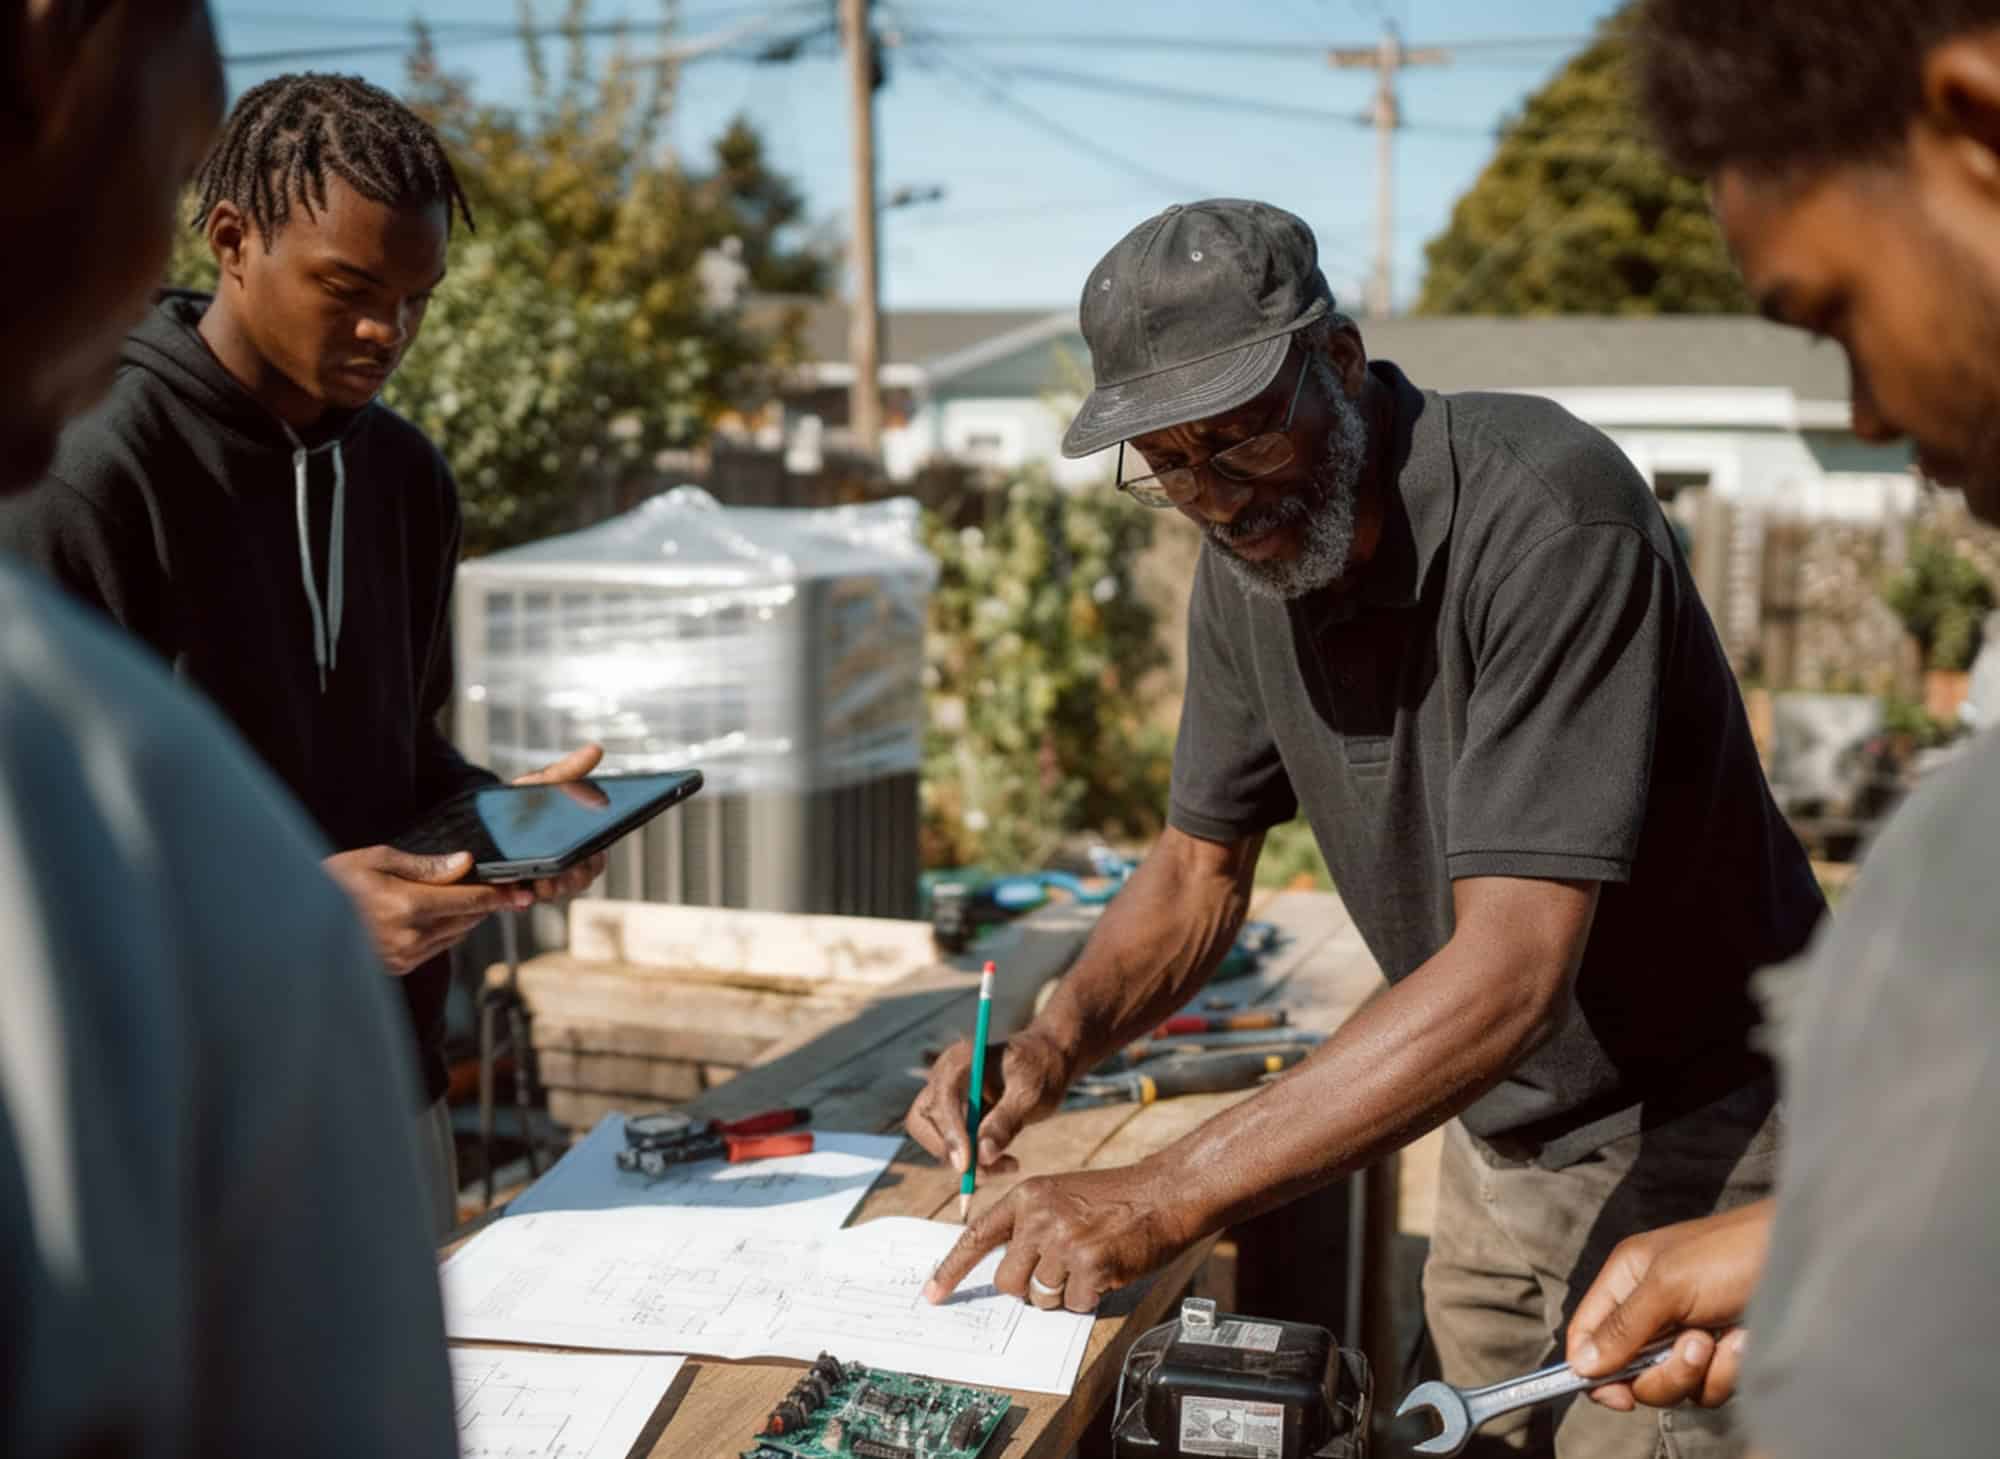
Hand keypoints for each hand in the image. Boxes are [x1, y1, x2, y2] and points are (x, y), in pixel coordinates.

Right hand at [324, 845, 528, 973]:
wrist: (294, 920)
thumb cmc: (332, 880)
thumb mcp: (376, 859)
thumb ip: (425, 866)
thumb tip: (464, 864)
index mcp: (406, 906)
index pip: (470, 902)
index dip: (500, 896)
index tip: (522, 892)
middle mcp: (409, 937)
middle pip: (467, 920)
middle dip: (486, 904)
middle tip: (503, 888)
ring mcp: (402, 956)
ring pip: (454, 936)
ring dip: (466, 918)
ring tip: (470, 897)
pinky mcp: (395, 967)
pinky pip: (436, 949)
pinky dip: (446, 931)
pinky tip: (440, 915)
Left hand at [510, 743, 610, 900]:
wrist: (480, 812)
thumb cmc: (521, 800)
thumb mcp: (544, 783)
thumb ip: (570, 770)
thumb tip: (596, 749)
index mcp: (575, 845)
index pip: (596, 860)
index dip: (595, 860)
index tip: (591, 855)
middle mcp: (560, 867)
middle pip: (578, 881)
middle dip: (575, 878)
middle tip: (567, 870)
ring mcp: (537, 881)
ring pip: (553, 893)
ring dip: (552, 889)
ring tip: (543, 881)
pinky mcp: (513, 890)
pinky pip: (522, 900)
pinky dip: (524, 898)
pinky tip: (521, 891)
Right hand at [905, 1026, 1074, 1177]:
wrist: (1048, 1063)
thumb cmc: (1041, 1068)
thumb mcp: (1030, 1091)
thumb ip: (1006, 1119)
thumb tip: (983, 1155)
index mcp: (960, 1059)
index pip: (941, 1098)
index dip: (950, 1132)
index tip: (967, 1164)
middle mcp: (945, 1078)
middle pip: (923, 1122)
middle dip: (952, 1152)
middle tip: (989, 1169)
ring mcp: (946, 1100)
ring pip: (937, 1141)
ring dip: (967, 1163)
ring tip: (1009, 1165)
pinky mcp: (956, 1120)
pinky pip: (953, 1149)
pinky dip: (975, 1163)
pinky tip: (1007, 1163)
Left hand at [921, 1160, 1195, 1312]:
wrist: (1165, 1192)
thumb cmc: (1116, 1199)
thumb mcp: (1061, 1196)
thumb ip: (1030, 1224)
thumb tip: (1007, 1273)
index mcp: (1026, 1196)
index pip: (977, 1237)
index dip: (951, 1270)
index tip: (932, 1295)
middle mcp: (1038, 1217)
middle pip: (1008, 1281)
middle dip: (1031, 1287)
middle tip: (1062, 1269)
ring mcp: (1063, 1240)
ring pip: (1041, 1296)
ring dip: (1065, 1292)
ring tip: (1091, 1262)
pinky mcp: (1090, 1264)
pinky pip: (1075, 1304)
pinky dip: (1092, 1296)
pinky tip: (1109, 1269)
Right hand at [1567, 1198, 1774, 1410]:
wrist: (1805, 1259)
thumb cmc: (1732, 1255)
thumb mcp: (1669, 1285)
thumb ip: (1623, 1328)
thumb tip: (1580, 1366)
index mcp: (1627, 1279)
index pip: (1587, 1335)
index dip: (1593, 1369)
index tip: (1619, 1396)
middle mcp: (1651, 1309)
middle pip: (1629, 1372)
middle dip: (1665, 1371)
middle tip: (1696, 1345)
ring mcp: (1686, 1333)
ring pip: (1672, 1384)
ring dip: (1702, 1370)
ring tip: (1726, 1337)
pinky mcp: (1720, 1353)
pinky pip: (1709, 1386)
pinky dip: (1729, 1371)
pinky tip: (1746, 1341)